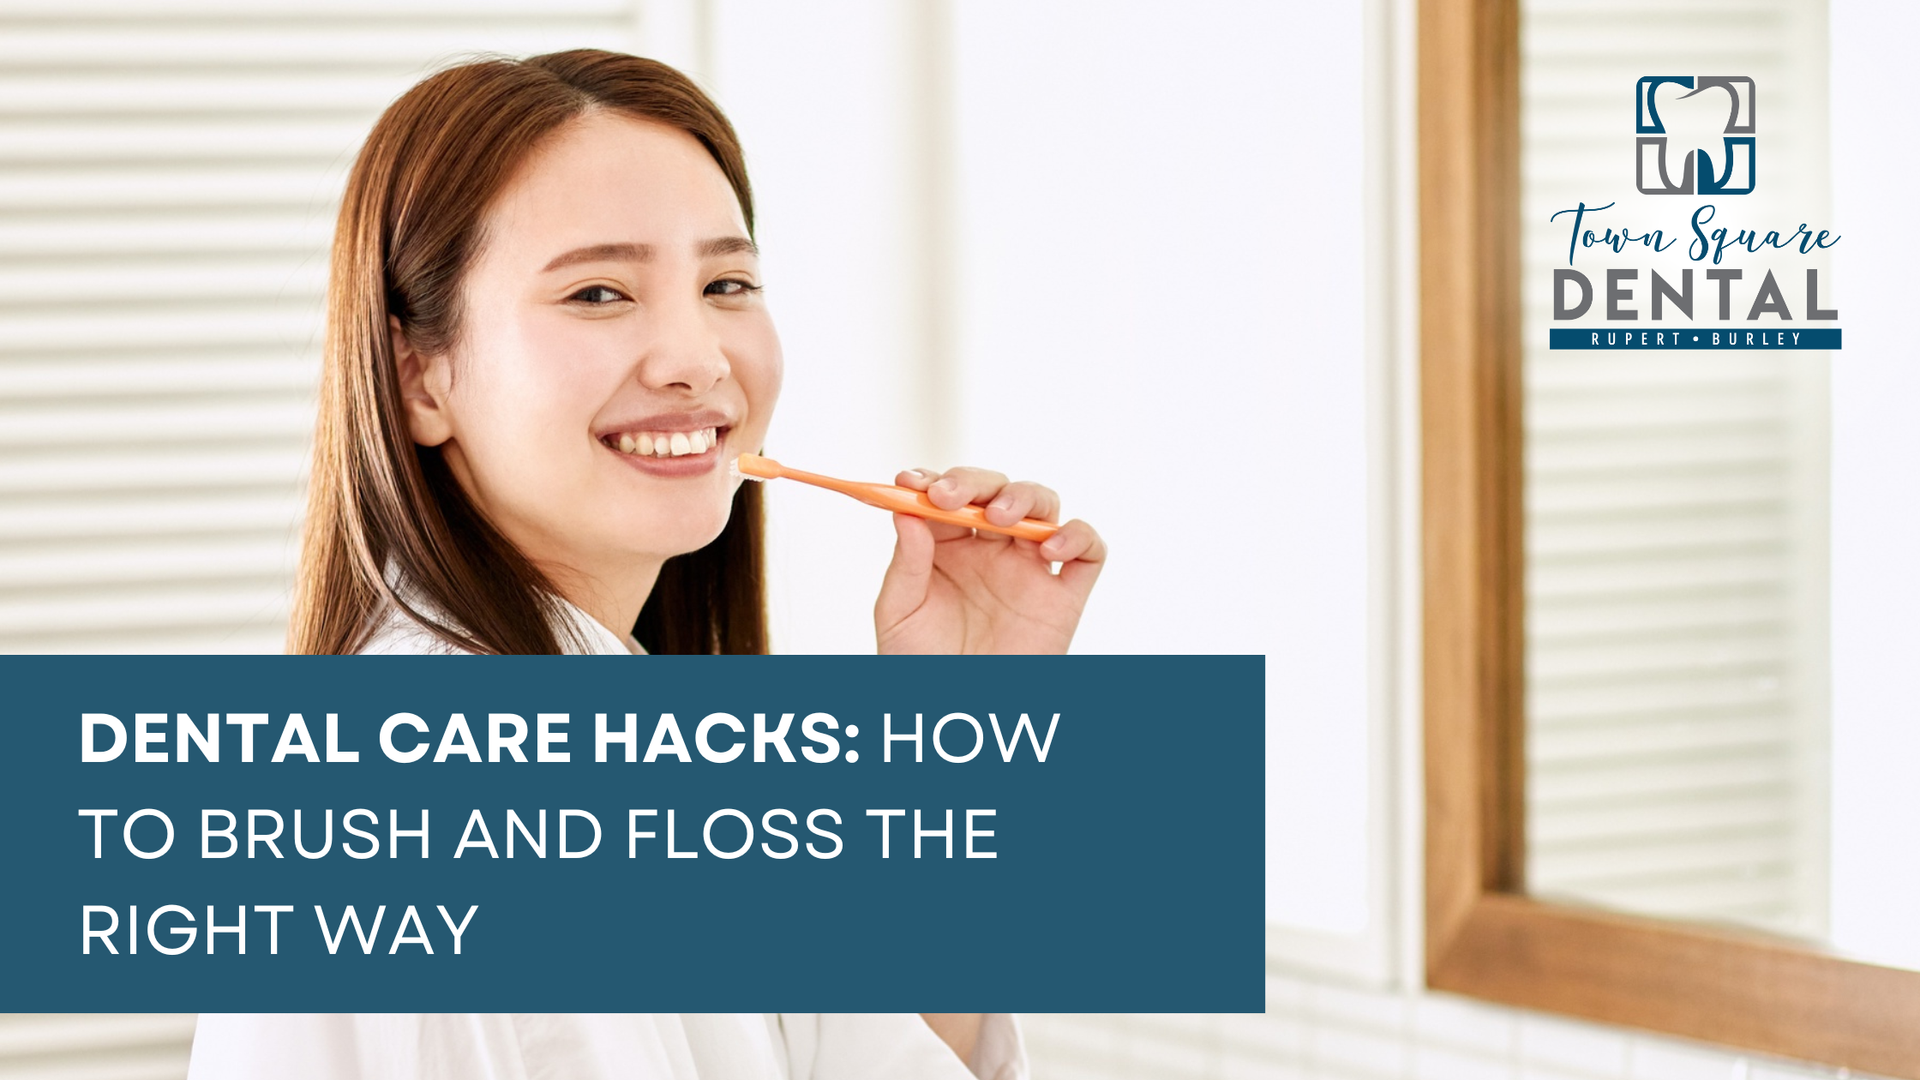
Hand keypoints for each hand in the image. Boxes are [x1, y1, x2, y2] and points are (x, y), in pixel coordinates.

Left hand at [875, 466, 1105, 653]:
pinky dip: (1078, 537)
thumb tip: (907, 512)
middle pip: (995, 491)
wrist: (956, 712)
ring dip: (1024, 497)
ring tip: (999, 516)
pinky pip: (1088, 552)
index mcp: (947, 548)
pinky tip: (1050, 548)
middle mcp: (990, 551)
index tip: (910, 482)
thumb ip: (905, 564)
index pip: (947, 496)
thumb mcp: (898, 615)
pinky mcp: (1064, 596)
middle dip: (974, 483)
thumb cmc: (923, 667)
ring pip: (1043, 507)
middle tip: (949, 497)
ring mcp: (1029, 570)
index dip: (932, 480)